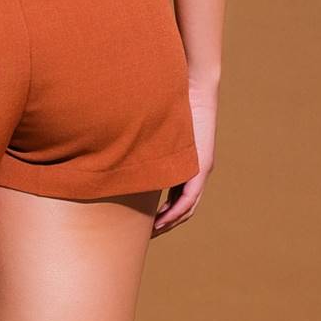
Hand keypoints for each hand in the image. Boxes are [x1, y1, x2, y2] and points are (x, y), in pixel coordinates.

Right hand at [150, 85, 215, 237]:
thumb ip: (143, 135)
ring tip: (154, 232)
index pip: (175, 194)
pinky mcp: (202, 165)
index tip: (146, 221)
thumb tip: (118, 135)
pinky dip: (176, 211)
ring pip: (187, 207)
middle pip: (182, 206)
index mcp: (185, 163)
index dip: (163, 210)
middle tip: (148, 234)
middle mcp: (195, 169)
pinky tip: (162, 220)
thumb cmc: (172, 98)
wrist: (195, 85)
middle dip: (166, 222)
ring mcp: (200, 169)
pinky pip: (189, 197)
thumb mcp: (154, 124)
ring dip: (170, 221)